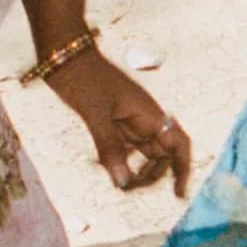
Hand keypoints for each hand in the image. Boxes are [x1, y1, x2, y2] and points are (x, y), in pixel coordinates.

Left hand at [45, 50, 191, 192]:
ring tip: (124, 186)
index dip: (183, 168)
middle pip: (162, 154)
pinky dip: (123, 162)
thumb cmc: (82, 77)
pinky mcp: (113, 121)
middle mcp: (144, 118)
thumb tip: (123, 183)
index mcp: (148, 113)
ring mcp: (129, 119)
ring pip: (144, 152)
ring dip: (139, 171)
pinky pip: (126, 147)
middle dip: (154, 175)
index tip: (178, 193)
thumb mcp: (95, 113)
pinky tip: (113, 173)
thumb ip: (109, 148)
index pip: (178, 144)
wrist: (63, 53)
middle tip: (131, 188)